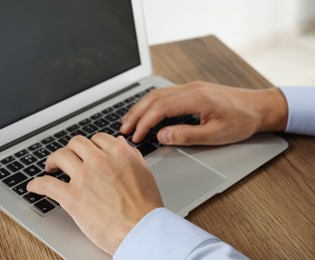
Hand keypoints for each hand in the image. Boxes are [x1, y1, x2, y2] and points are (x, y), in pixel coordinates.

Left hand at [27, 134, 162, 254]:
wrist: (142, 230)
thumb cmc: (145, 207)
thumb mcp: (144, 173)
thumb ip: (131, 154)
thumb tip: (119, 142)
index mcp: (118, 153)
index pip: (97, 138)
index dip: (89, 144)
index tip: (86, 151)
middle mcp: (99, 161)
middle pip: (76, 144)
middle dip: (71, 149)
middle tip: (68, 157)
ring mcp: (84, 177)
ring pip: (60, 156)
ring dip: (52, 160)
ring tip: (50, 166)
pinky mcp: (72, 197)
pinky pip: (47, 184)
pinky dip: (37, 184)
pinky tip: (34, 186)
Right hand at [121, 81, 287, 144]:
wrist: (258, 107)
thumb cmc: (241, 121)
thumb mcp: (216, 134)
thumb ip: (187, 135)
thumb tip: (161, 136)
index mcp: (196, 98)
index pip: (160, 108)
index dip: (144, 123)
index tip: (135, 137)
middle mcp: (190, 88)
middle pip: (154, 98)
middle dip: (136, 114)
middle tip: (124, 130)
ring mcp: (190, 87)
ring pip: (157, 94)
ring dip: (140, 108)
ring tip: (129, 122)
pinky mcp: (191, 90)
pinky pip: (164, 94)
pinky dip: (151, 104)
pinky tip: (145, 113)